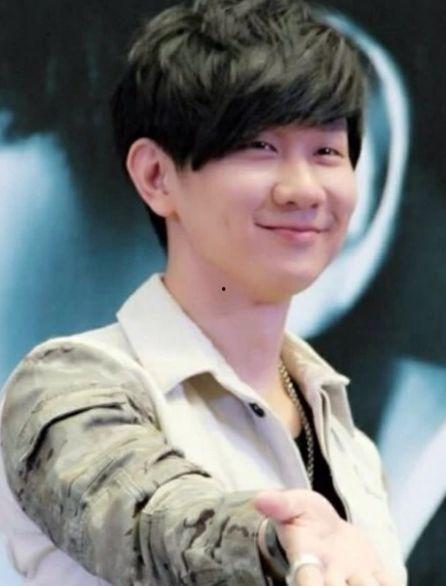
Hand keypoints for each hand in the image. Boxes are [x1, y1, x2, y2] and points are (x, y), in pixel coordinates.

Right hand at [254, 489, 395, 585]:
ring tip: (364, 574)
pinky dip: (390, 584)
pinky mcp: (378, 577)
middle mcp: (331, 577)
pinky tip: (389, 580)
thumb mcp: (293, 504)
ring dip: (367, 584)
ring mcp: (356, 579)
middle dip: (344, 584)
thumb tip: (259, 498)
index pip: (306, 580)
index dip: (310, 585)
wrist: (332, 529)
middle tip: (352, 574)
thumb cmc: (307, 518)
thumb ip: (279, 503)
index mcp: (307, 561)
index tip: (314, 580)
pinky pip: (389, 585)